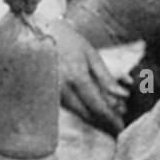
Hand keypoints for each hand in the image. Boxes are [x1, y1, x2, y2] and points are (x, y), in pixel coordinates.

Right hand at [45, 19, 130, 134]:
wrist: (37, 33)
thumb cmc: (67, 39)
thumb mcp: (90, 54)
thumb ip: (106, 77)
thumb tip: (122, 95)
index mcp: (76, 76)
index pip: (97, 105)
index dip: (110, 118)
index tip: (121, 127)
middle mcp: (62, 88)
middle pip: (86, 114)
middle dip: (104, 121)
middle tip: (118, 122)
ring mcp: (53, 92)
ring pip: (77, 113)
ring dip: (94, 117)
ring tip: (110, 115)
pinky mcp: (48, 93)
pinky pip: (69, 107)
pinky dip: (83, 110)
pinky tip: (93, 107)